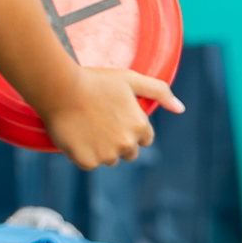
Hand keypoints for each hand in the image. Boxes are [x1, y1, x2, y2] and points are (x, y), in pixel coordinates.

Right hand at [40, 68, 182, 168]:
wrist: (60, 88)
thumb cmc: (95, 80)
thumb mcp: (131, 79)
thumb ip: (159, 91)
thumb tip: (181, 109)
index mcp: (140, 126)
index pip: (144, 139)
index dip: (130, 128)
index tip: (116, 117)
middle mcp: (127, 144)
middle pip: (128, 152)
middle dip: (117, 140)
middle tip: (100, 121)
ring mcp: (107, 155)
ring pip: (109, 159)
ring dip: (101, 148)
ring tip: (87, 126)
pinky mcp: (87, 162)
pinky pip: (89, 163)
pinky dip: (83, 153)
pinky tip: (77, 135)